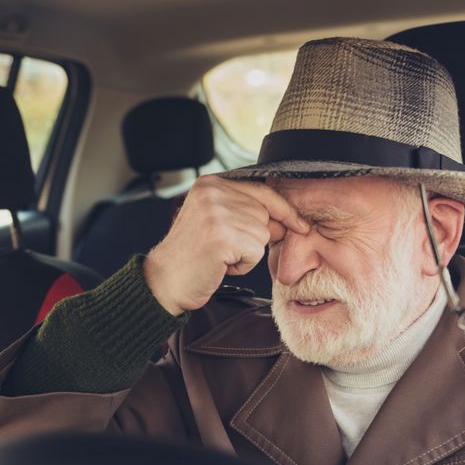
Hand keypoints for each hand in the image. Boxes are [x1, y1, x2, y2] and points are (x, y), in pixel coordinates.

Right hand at [143, 176, 308, 314]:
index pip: (261, 190)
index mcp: (210, 183)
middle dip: (254, 238)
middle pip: (264, 215)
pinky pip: (255, 252)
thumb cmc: (192, 256)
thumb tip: (288, 221)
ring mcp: (216, 212)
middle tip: (224, 249)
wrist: (164, 281)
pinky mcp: (221, 235)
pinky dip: (243, 265)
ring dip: (247, 254)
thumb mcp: (216, 223)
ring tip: (219, 256)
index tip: (301, 224)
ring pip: (261, 235)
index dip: (284, 209)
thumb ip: (246, 212)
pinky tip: (220, 264)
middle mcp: (212, 192)